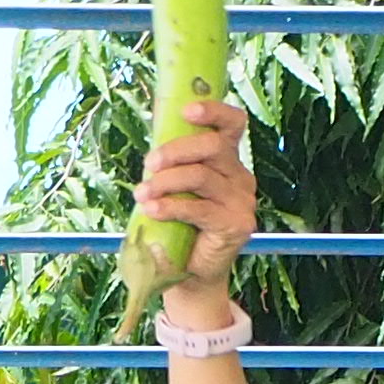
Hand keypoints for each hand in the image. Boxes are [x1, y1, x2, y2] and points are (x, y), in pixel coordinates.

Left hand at [141, 96, 255, 311]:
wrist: (190, 272)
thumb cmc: (179, 224)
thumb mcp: (174, 187)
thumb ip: (172, 162)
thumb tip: (155, 129)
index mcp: (228, 160)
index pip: (232, 124)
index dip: (213, 111)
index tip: (186, 111)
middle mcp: (240, 177)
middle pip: (213, 146)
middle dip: (175, 150)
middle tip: (149, 164)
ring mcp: (242, 201)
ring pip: (201, 176)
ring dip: (165, 182)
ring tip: (142, 194)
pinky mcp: (237, 225)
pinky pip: (199, 208)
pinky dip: (170, 207)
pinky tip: (152, 210)